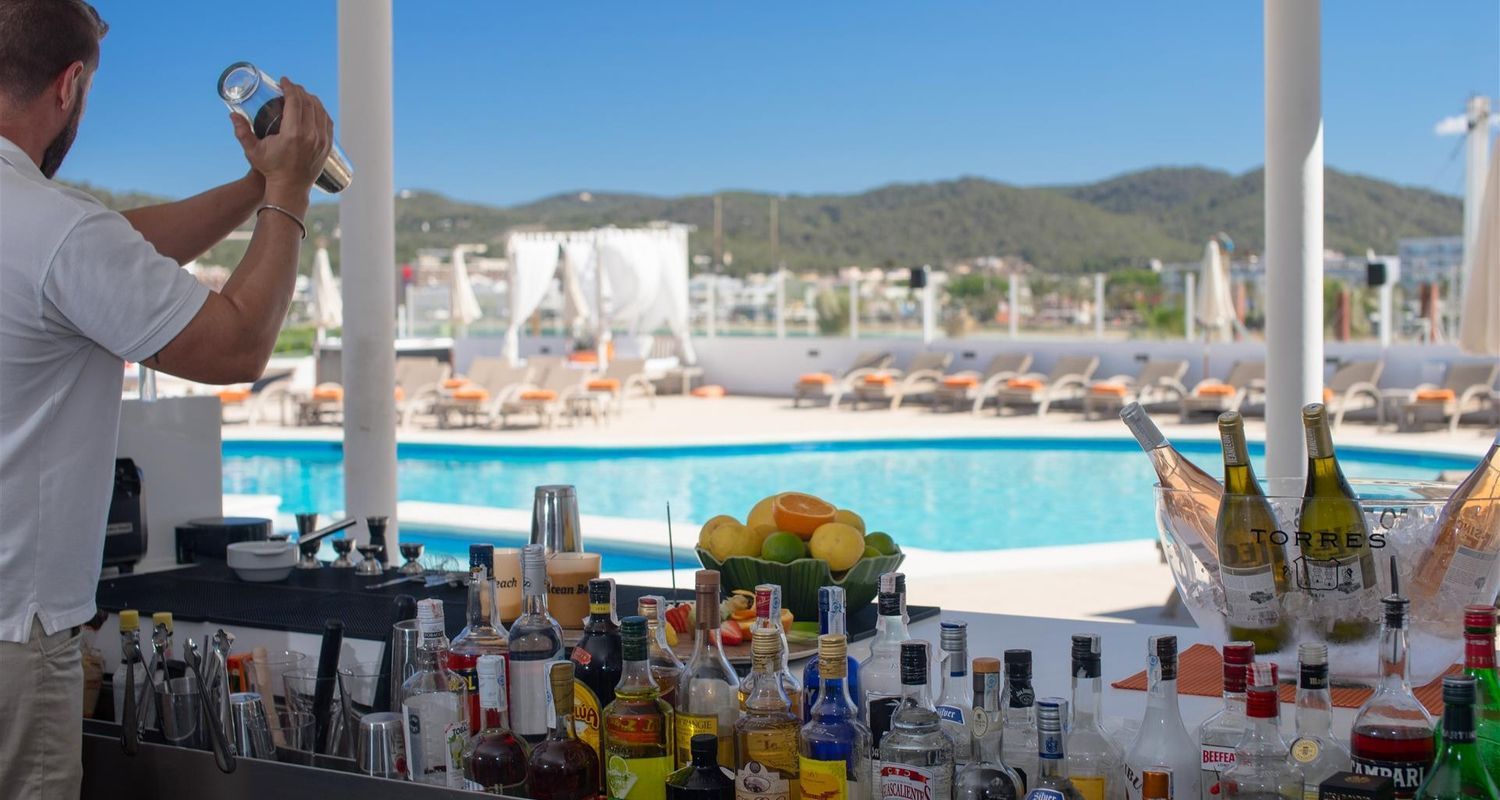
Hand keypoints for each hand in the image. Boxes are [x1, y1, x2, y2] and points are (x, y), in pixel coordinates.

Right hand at [230, 78, 332, 197]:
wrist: (290, 189)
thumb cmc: (270, 169)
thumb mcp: (253, 151)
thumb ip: (242, 132)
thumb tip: (232, 114)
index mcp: (293, 134)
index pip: (295, 101)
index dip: (290, 87)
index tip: (284, 80)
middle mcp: (310, 135)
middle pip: (308, 103)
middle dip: (299, 90)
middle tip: (290, 86)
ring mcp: (321, 141)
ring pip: (320, 110)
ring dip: (311, 98)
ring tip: (301, 94)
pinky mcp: (328, 146)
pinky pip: (327, 122)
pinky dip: (321, 110)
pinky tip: (314, 107)